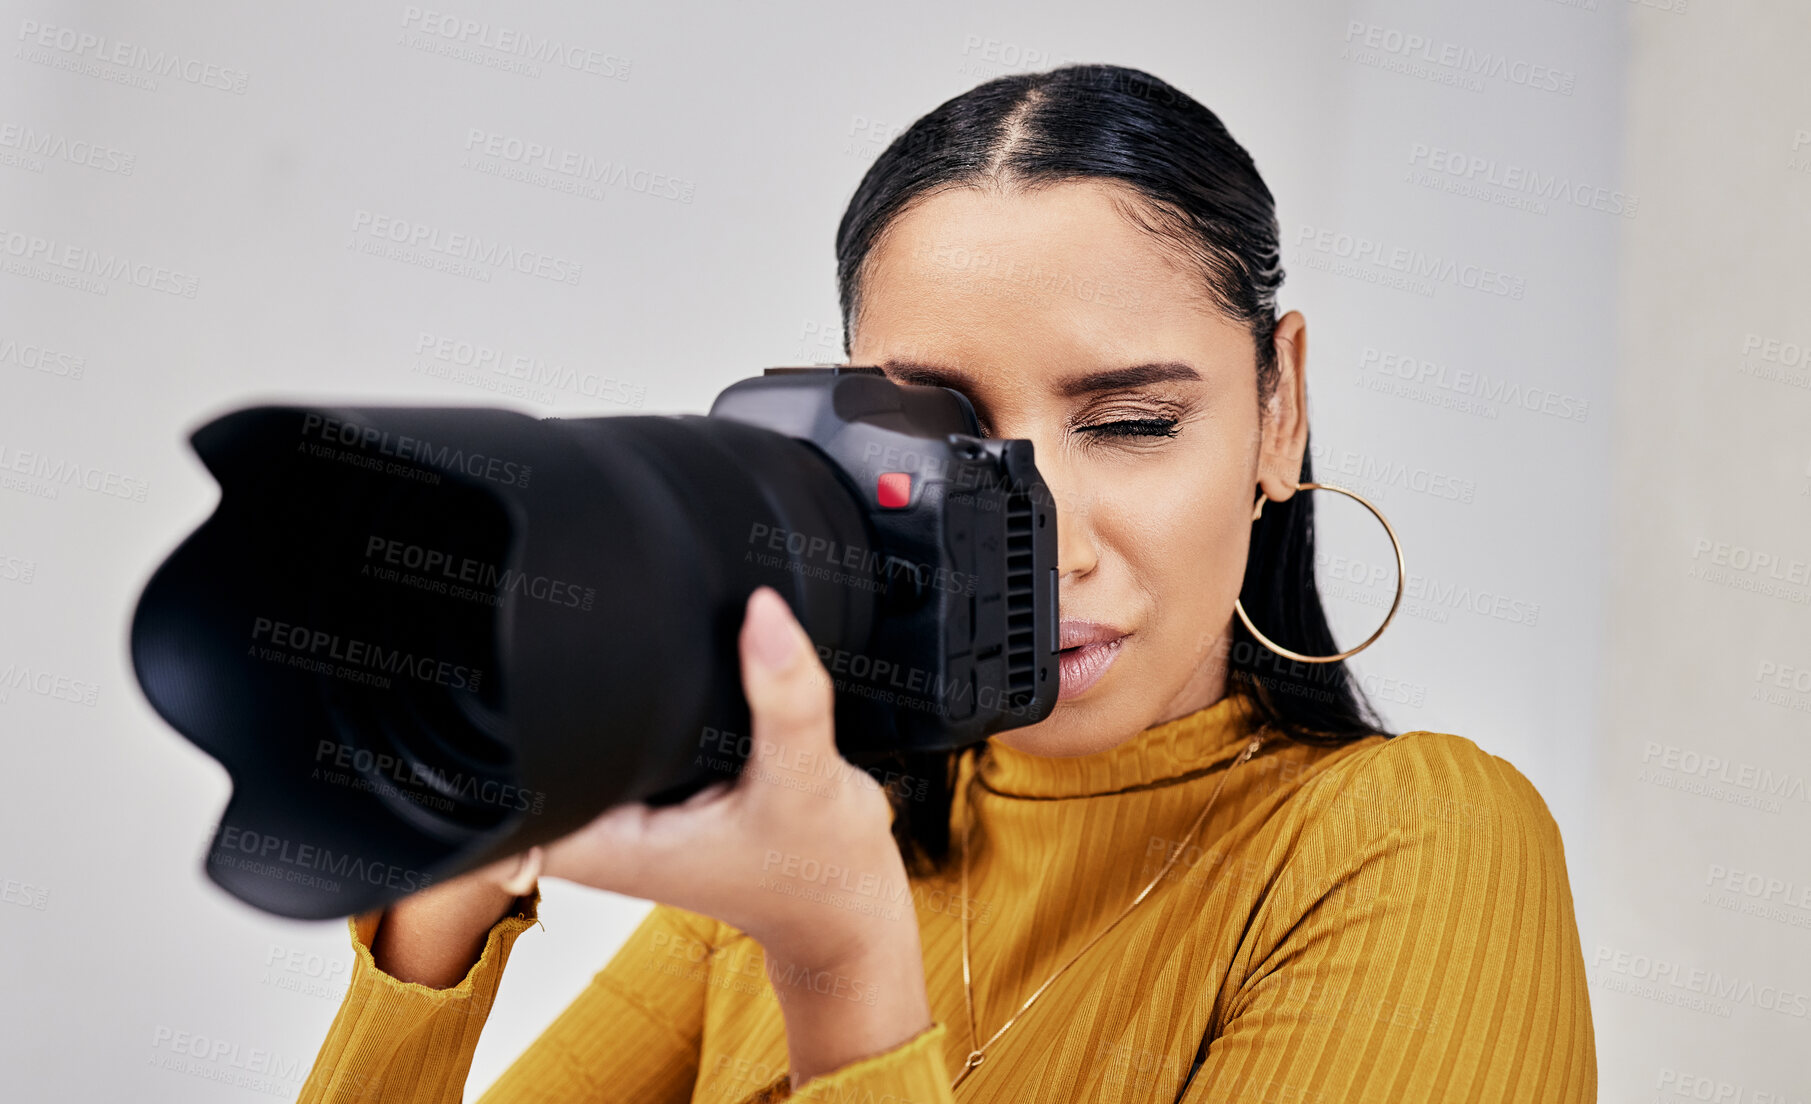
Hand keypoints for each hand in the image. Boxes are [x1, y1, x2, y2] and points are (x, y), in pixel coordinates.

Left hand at [533, 585, 932, 1084]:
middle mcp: (595, 832)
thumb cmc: (823, 869)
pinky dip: (624, 704)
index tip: (507, 659)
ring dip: (578, 694)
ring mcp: (618, 811)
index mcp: (602, 846)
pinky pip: (606, 736)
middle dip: (533, 686)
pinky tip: (652, 676)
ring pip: (558, 736)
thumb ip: (785, 699)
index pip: (491, 792)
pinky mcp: (648, 791)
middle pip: (511, 746)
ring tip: (619, 645)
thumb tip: (765, 612)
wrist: (848, 906)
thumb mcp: (808, 782)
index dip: (486, 723)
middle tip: (580, 630)